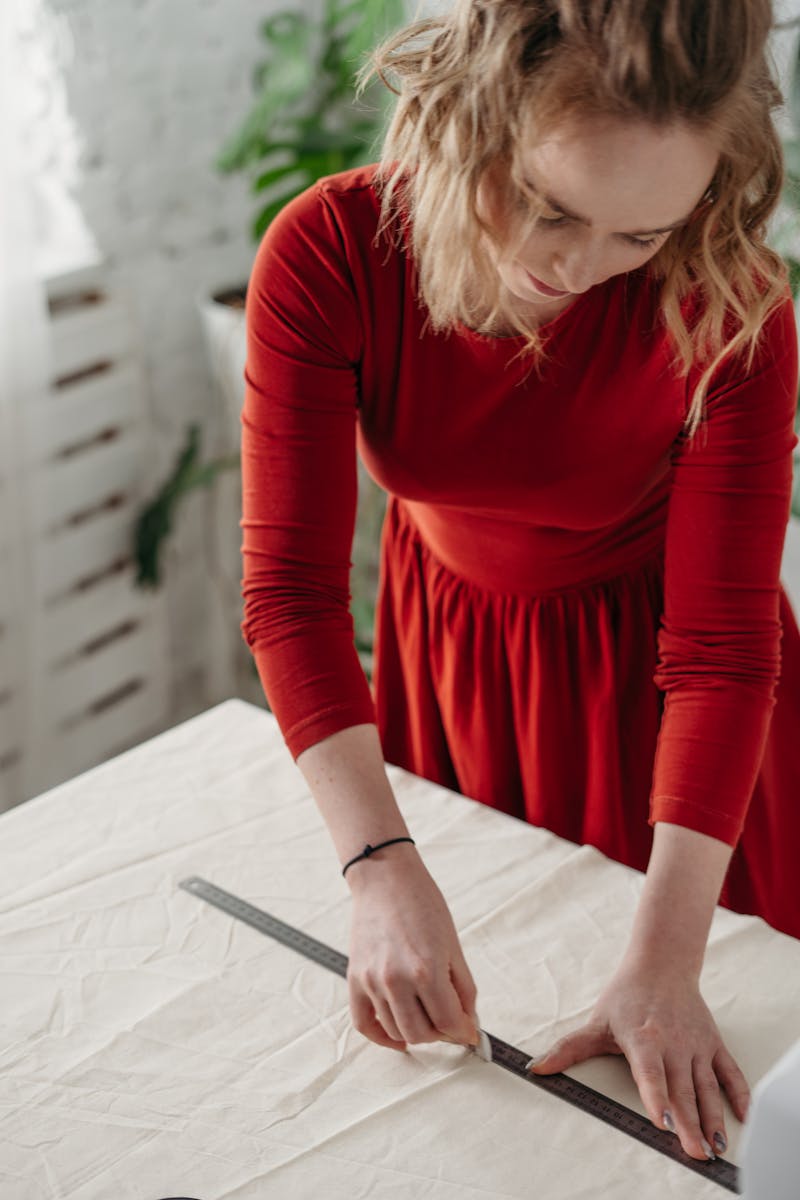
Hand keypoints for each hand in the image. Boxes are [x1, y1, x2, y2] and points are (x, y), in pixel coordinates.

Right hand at [346, 845, 478, 1051]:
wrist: (385, 878)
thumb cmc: (422, 904)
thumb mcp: (453, 945)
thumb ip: (463, 989)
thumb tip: (468, 1021)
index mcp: (427, 970)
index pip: (449, 1022)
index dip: (463, 1031)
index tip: (468, 1031)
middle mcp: (396, 980)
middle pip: (422, 1034)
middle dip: (441, 1033)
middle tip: (448, 1021)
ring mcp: (372, 981)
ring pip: (396, 1031)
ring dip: (416, 1033)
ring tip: (426, 1017)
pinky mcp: (354, 979)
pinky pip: (364, 1023)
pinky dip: (381, 1037)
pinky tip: (398, 1036)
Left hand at [527, 961, 749, 1161]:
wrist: (661, 964)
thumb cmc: (627, 995)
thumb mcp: (597, 1022)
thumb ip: (569, 1049)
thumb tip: (536, 1068)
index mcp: (644, 1039)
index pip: (651, 1073)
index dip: (658, 1098)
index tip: (666, 1122)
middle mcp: (674, 1043)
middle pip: (682, 1089)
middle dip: (690, 1123)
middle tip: (697, 1153)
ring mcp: (696, 1045)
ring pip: (707, 1086)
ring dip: (713, 1116)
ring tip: (717, 1145)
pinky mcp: (713, 1044)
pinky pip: (730, 1072)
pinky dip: (739, 1094)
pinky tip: (742, 1117)